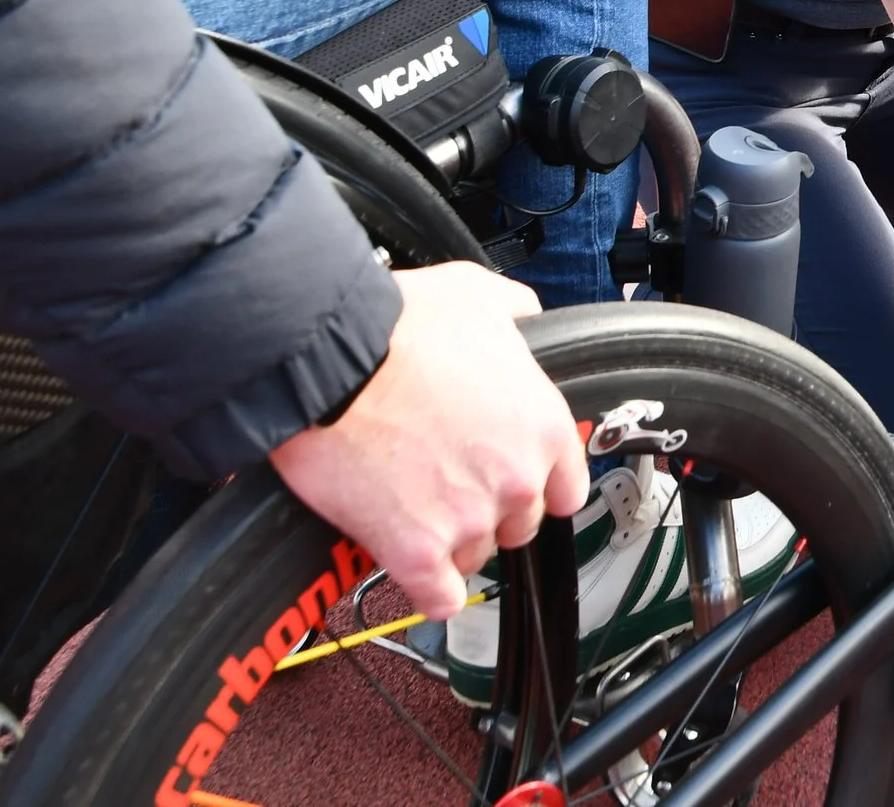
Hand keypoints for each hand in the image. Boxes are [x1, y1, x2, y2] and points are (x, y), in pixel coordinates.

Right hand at [269, 262, 588, 618]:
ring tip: (414, 509)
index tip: (511, 479)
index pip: (567, 485)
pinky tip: (418, 570)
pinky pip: (439, 597)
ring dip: (450, 542)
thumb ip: (517, 314)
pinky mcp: (415, 551)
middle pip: (520, 523)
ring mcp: (468, 518)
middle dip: (489, 509)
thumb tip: (525, 318)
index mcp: (542, 424)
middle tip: (448, 484)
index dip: (536, 482)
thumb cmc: (395, 325)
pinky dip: (429, 590)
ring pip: (476, 555)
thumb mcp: (478, 295)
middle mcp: (516, 476)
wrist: (327, 359)